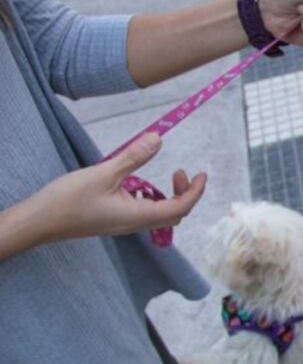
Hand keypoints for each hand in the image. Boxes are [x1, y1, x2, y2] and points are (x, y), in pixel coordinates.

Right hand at [30, 133, 206, 242]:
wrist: (39, 222)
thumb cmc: (69, 200)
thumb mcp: (104, 173)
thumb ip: (133, 157)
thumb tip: (158, 138)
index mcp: (139, 216)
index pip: (180, 207)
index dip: (195, 192)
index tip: (201, 174)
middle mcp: (135, 223)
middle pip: (174, 214)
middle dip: (184, 193)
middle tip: (179, 171)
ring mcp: (124, 224)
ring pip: (159, 213)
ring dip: (168, 194)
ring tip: (165, 173)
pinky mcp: (114, 220)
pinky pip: (143, 211)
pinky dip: (150, 197)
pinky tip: (137, 182)